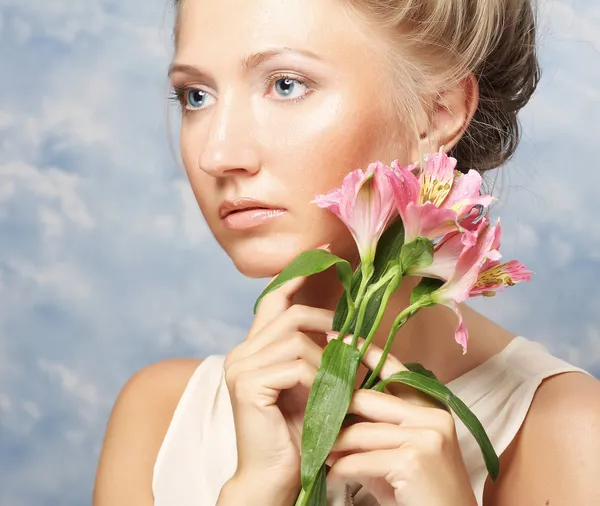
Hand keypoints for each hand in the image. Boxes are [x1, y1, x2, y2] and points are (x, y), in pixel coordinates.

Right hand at [223, 273, 333, 501]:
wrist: (273, 478)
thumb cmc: (296, 434)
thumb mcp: (309, 387)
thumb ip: (315, 356)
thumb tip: (345, 332)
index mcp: (253, 350)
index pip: (272, 301)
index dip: (296, 276)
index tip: (323, 254)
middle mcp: (241, 353)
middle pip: (289, 315)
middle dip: (326, 322)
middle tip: (352, 340)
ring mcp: (241, 366)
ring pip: (295, 337)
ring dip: (328, 356)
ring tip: (346, 379)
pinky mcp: (247, 384)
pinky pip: (295, 362)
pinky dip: (319, 376)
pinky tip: (327, 395)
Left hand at [326, 337, 476, 505]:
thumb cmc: (422, 493)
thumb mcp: (400, 455)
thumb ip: (374, 432)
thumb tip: (337, 417)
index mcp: (431, 408)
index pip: (394, 370)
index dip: (365, 352)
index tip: (338, 338)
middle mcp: (432, 416)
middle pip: (369, 400)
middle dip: (337, 407)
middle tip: (310, 406)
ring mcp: (426, 436)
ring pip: (361, 432)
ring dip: (335, 445)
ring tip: (319, 453)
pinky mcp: (414, 460)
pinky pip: (362, 458)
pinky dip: (342, 468)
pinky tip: (333, 475)